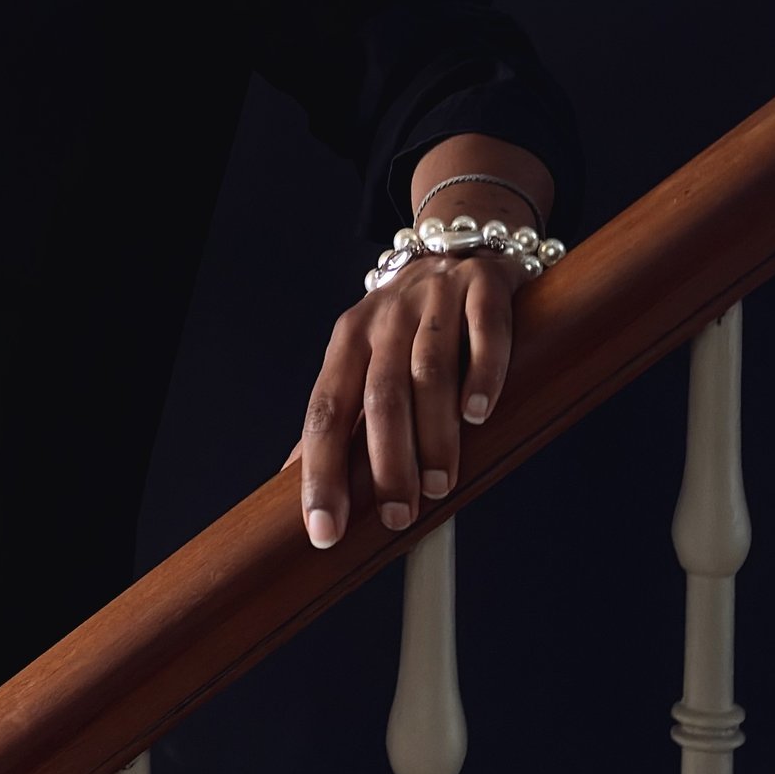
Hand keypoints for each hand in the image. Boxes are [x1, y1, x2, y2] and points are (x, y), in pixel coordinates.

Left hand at [291, 253, 519, 550]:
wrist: (464, 244)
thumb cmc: (410, 324)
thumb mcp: (366, 362)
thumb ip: (339, 419)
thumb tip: (289, 484)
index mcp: (349, 341)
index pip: (325, 411)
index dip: (321, 473)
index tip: (325, 530)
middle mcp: (386, 317)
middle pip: (378, 395)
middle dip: (385, 462)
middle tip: (398, 516)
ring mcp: (436, 298)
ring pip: (429, 370)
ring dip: (433, 432)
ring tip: (439, 484)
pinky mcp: (485, 286)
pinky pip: (484, 332)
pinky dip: (482, 374)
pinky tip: (479, 414)